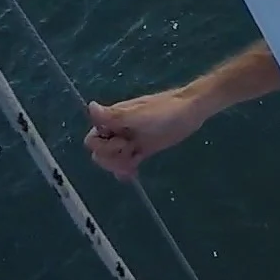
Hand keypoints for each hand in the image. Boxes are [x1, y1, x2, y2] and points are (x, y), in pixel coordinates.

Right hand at [84, 92, 204, 178]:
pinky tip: (134, 173)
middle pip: (100, 152)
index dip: (103, 147)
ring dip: (119, 166)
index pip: (92, 139)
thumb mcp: (139, 114)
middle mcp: (118, 131)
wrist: (190, 112)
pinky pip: (127, 163)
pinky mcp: (142, 150)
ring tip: (134, 165)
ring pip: (113, 159)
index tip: (123, 143)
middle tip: (132, 152)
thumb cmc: (164, 110)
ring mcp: (130, 141)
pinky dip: (126, 170)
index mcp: (113, 120)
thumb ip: (114, 115)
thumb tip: (89, 106)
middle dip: (111, 158)